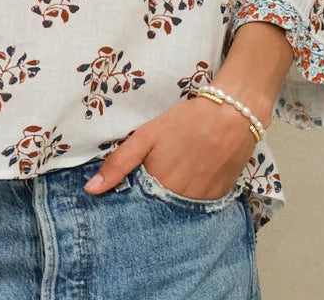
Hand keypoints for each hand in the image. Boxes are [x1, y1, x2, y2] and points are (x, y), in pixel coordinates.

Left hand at [83, 96, 254, 199]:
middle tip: (152, 178)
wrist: (232, 114)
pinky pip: (200, 205)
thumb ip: (119, 163)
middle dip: (150, 202)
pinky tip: (190, 178)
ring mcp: (203, 202)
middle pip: (159, 210)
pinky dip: (192, 196)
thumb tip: (91, 190)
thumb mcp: (147, 136)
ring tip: (171, 177)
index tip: (123, 195)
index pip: (138, 208)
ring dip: (171, 200)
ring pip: (179, 209)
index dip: (130, 201)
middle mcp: (181, 202)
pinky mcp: (220, 197)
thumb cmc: (186, 121)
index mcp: (160, 188)